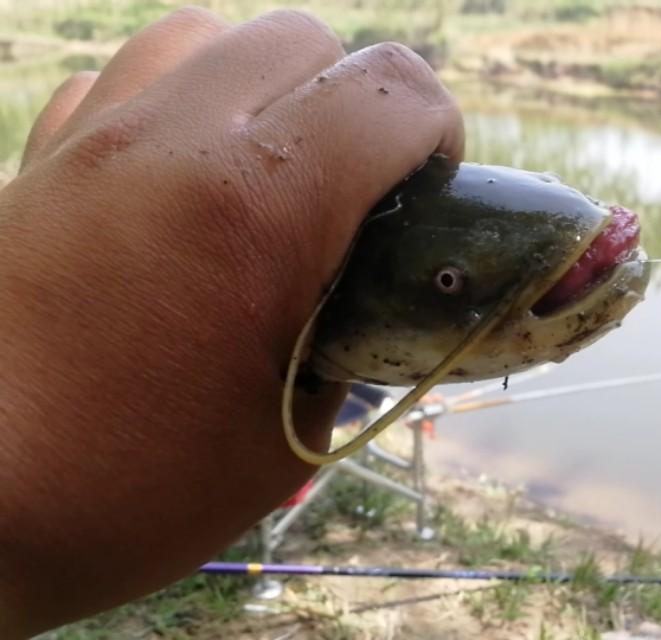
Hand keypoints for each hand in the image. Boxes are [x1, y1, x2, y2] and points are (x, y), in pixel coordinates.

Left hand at [0, 8, 461, 635]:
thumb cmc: (124, 492)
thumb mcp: (281, 442)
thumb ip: (343, 354)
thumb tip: (359, 321)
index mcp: (258, 208)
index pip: (391, 92)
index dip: (438, 132)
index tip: (432, 188)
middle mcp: (171, 144)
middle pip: (302, 38)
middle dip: (354, 100)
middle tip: (353, 185)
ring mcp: (88, 143)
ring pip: (201, 35)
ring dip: (257, 85)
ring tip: (264, 166)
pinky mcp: (29, 165)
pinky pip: (114, 83)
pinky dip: (165, 109)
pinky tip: (170, 184)